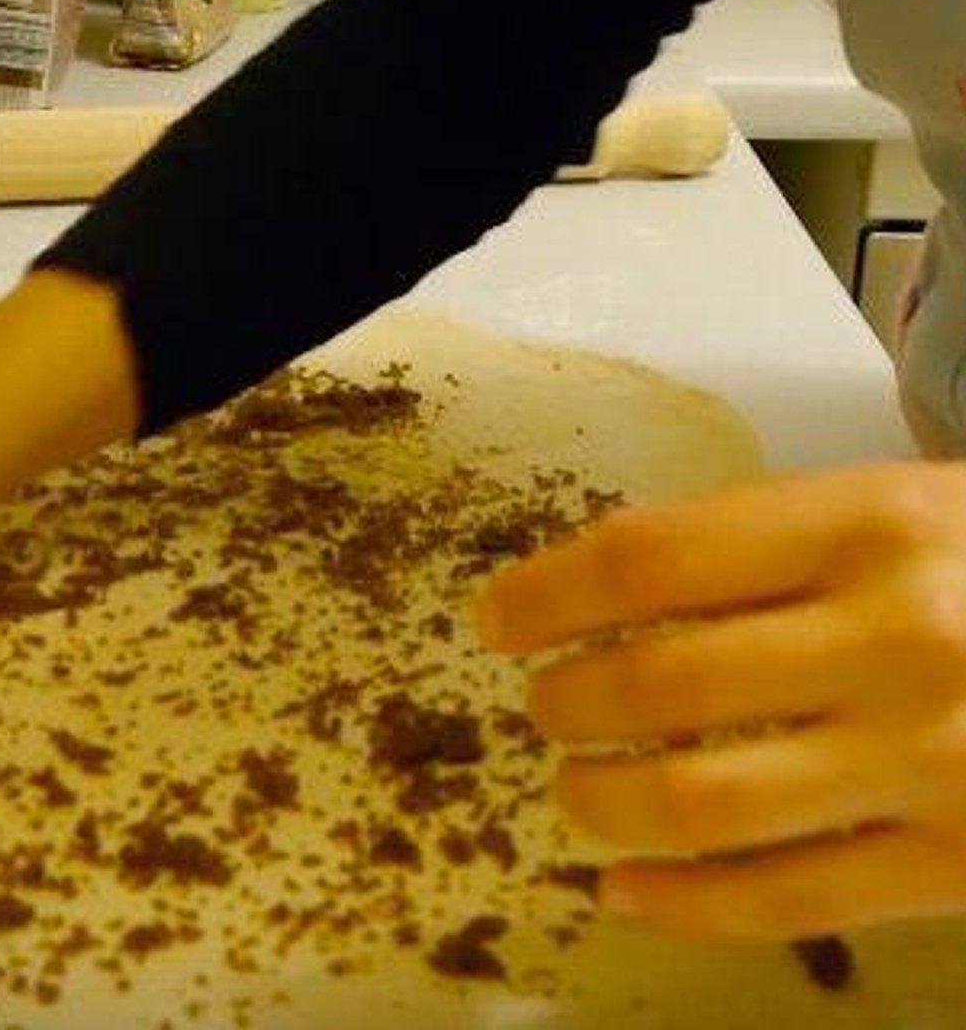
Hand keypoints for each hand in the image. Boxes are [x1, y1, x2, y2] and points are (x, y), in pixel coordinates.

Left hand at [476, 461, 965, 939]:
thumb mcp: (888, 508)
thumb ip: (754, 545)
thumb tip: (587, 596)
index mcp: (865, 525)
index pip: (649, 559)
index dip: (544, 594)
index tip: (495, 620)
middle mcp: (896, 637)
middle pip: (659, 685)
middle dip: (564, 703)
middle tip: (542, 706)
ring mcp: (932, 760)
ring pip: (705, 805)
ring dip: (602, 804)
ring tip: (572, 793)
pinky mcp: (959, 863)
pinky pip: (788, 900)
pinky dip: (682, 905)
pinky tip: (625, 890)